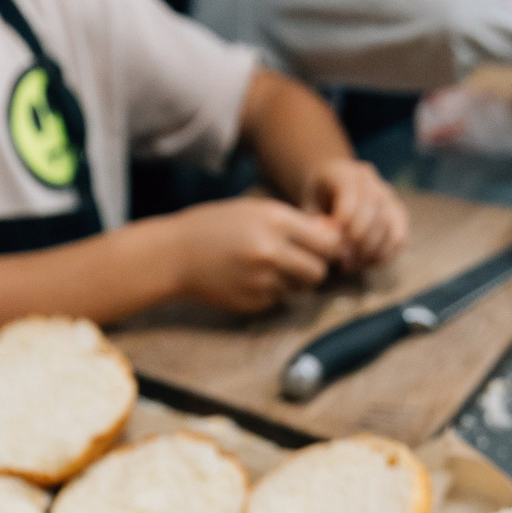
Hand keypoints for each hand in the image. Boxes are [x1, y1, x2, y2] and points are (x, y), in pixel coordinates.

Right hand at [165, 197, 339, 312]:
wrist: (175, 255)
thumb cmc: (217, 226)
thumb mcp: (255, 210)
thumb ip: (295, 224)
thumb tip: (335, 238)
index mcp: (274, 221)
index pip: (327, 242)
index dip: (328, 246)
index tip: (320, 246)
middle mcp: (270, 252)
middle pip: (319, 272)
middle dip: (314, 269)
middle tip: (300, 261)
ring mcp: (261, 280)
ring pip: (299, 288)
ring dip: (292, 281)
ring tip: (267, 267)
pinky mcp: (253, 302)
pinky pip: (278, 299)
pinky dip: (271, 291)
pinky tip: (249, 278)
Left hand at [305, 160, 407, 274]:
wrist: (330, 188)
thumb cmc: (316, 200)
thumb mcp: (307, 207)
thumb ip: (315, 222)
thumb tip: (330, 240)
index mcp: (344, 173)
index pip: (351, 194)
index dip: (344, 222)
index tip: (332, 245)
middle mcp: (370, 180)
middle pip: (374, 211)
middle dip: (358, 241)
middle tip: (342, 263)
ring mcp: (387, 195)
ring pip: (388, 225)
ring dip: (370, 251)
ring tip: (350, 266)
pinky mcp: (397, 213)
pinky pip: (399, 237)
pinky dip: (385, 255)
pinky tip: (366, 264)